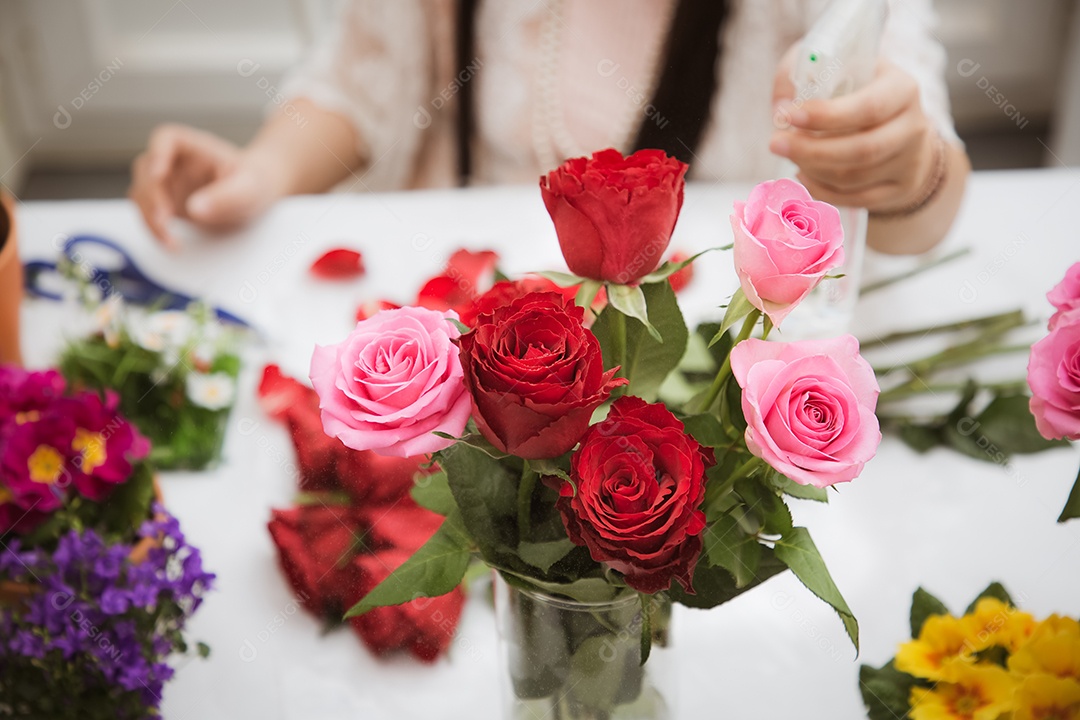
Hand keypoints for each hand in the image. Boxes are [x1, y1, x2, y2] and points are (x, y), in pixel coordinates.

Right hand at [129, 124, 282, 246]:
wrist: (255, 197)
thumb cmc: (253, 183)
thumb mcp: (247, 189)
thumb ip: (225, 197)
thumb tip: (195, 209)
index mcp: (195, 147)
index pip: (167, 138)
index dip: (158, 154)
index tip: (158, 174)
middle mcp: (175, 161)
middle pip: (147, 170)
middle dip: (152, 198)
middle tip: (164, 222)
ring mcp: (167, 182)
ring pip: (142, 194)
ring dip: (149, 218)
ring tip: (171, 241)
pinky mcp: (166, 203)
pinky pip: (150, 214)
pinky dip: (155, 229)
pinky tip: (171, 243)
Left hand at [770, 48, 937, 212]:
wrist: (898, 122)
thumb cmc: (856, 89)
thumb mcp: (834, 67)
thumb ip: (803, 75)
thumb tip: (780, 107)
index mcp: (902, 89)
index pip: (869, 107)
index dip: (827, 115)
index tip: (788, 116)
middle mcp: (914, 126)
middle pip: (862, 150)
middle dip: (811, 150)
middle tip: (775, 144)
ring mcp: (911, 162)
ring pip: (854, 178)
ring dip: (813, 169)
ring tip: (790, 154)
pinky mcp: (901, 188)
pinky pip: (855, 199)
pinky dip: (821, 190)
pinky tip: (803, 174)